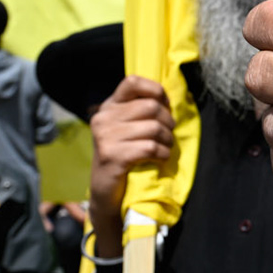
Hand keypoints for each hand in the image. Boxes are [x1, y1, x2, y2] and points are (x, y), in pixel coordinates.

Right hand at [88, 76, 174, 249]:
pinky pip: (151, 147)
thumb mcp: (129, 128)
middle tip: (167, 136)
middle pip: (151, 106)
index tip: (165, 105)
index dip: (156, 90)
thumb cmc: (125, 156)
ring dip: (167, 141)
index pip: (132, 81)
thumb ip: (141, 111)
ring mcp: (105, 136)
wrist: (107, 191)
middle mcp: (103, 118)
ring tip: (163, 149)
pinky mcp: (112, 155)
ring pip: (154, 128)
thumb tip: (167, 99)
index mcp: (109, 106)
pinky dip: (162, 154)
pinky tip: (159, 158)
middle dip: (168, 122)